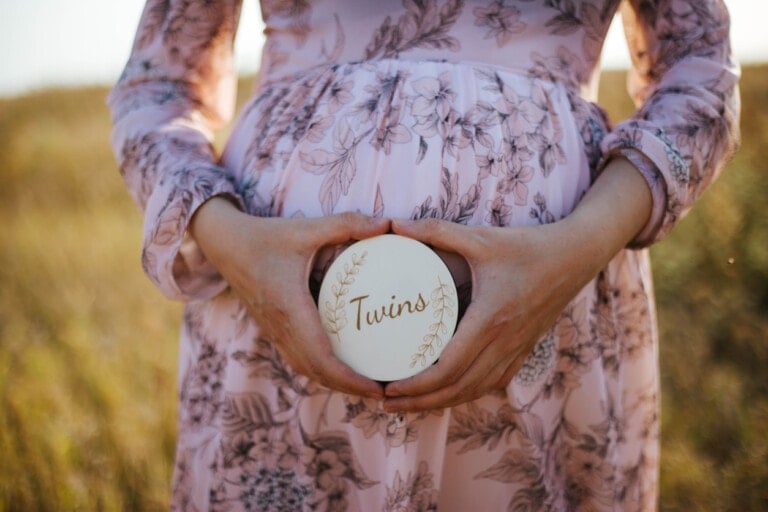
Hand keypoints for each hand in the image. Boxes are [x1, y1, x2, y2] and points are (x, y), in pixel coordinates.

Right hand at [189, 197, 390, 398]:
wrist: (223, 244)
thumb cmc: (264, 237)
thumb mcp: (305, 228)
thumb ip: (346, 224)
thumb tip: (386, 224)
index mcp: (290, 309)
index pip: (321, 357)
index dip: (350, 378)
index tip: (376, 386)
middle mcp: (281, 328)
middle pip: (317, 373)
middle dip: (350, 388)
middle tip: (384, 392)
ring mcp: (275, 331)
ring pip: (306, 369)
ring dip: (336, 382)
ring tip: (368, 385)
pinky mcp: (273, 329)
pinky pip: (299, 359)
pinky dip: (322, 370)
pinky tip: (343, 366)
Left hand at [383, 158, 652, 410]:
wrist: (576, 256)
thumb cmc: (527, 246)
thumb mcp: (480, 237)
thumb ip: (436, 231)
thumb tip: (394, 224)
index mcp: (491, 318)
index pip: (449, 367)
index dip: (417, 384)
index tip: (389, 386)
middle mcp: (504, 341)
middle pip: (457, 389)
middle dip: (420, 402)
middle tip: (387, 403)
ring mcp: (517, 350)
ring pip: (474, 391)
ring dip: (440, 403)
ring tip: (409, 405)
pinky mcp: (524, 350)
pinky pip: (491, 383)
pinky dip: (465, 394)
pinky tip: (446, 394)